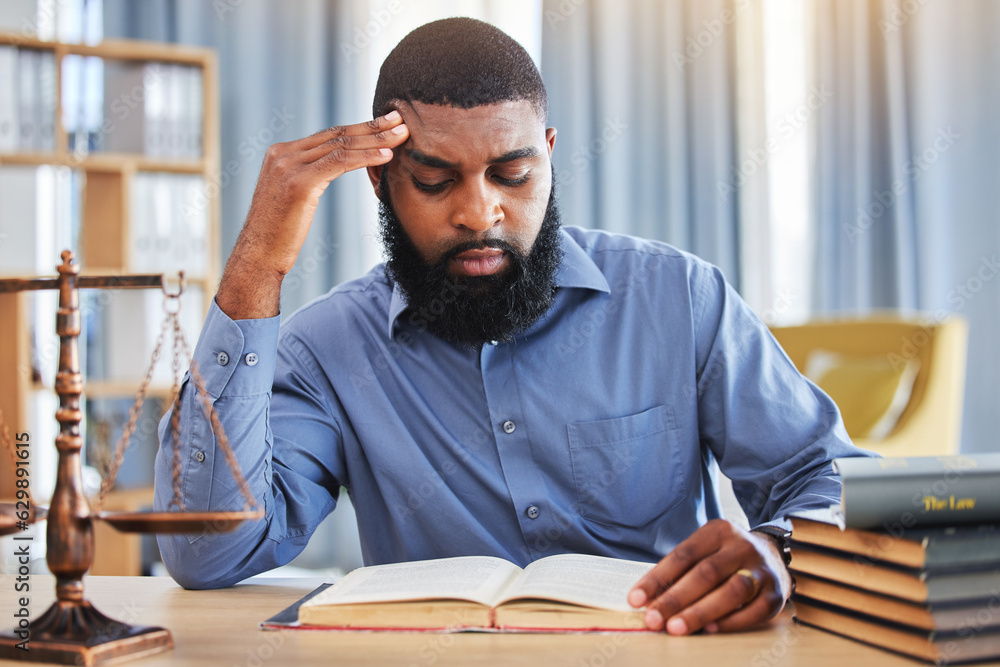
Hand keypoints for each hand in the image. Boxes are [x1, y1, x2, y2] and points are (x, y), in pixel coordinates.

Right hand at [217, 111, 409, 318]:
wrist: (259, 256)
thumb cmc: (280, 234)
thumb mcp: (293, 196)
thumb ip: (308, 176)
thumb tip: (330, 168)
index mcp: (281, 153)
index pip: (329, 135)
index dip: (360, 127)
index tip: (386, 123)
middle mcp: (282, 154)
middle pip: (337, 134)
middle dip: (373, 126)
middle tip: (401, 119)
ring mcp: (289, 166)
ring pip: (341, 145)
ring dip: (376, 139)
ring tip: (403, 134)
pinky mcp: (299, 183)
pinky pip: (340, 163)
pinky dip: (366, 157)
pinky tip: (387, 155)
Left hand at [627, 519, 790, 634]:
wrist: (773, 554)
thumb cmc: (726, 556)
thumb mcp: (706, 550)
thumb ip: (681, 571)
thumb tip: (649, 600)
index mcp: (718, 531)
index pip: (683, 555)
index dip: (658, 578)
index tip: (636, 599)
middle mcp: (742, 547)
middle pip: (705, 574)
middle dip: (675, 599)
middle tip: (653, 619)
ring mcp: (761, 570)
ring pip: (731, 591)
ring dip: (700, 612)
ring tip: (676, 627)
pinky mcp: (776, 593)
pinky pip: (753, 611)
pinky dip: (729, 622)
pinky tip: (708, 630)